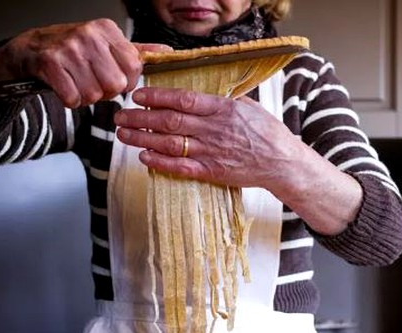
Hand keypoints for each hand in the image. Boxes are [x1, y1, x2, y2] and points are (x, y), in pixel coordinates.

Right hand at [0, 19, 170, 107]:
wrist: (28, 50)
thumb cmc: (70, 51)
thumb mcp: (105, 45)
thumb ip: (135, 52)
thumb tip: (167, 51)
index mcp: (106, 29)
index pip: (134, 67)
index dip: (124, 82)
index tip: (112, 78)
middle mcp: (89, 35)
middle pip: (114, 85)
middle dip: (103, 92)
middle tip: (90, 82)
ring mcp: (69, 48)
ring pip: (93, 95)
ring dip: (84, 97)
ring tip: (75, 82)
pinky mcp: (50, 63)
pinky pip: (73, 98)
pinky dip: (69, 100)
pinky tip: (63, 87)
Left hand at [114, 87, 304, 191]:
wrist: (281, 163)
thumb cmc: (267, 132)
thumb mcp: (247, 106)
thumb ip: (221, 100)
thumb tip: (200, 92)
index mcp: (222, 109)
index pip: (183, 100)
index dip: (157, 97)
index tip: (138, 95)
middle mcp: (213, 129)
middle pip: (169, 121)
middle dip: (140, 118)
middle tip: (120, 115)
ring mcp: (210, 152)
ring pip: (169, 143)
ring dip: (142, 139)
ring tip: (123, 134)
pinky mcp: (211, 171)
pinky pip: (180, 166)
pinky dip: (160, 162)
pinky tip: (144, 156)